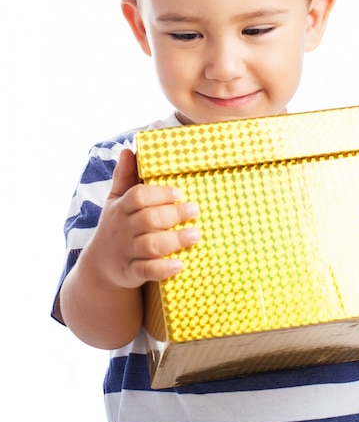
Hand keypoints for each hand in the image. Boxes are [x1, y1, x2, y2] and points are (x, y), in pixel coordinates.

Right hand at [91, 148, 200, 288]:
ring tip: (195, 235)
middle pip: (148, 220)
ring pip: (150, 246)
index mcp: (120, 208)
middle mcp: (122, 229)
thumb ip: (124, 176)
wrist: (100, 266)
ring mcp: (127, 252)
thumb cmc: (116, 226)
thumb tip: (129, 149)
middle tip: (195, 210)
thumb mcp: (116, 200)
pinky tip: (179, 264)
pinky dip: (163, 269)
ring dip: (174, 240)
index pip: (137, 197)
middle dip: (173, 214)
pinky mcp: (131, 273)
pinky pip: (147, 271)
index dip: (159, 194)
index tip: (178, 192)